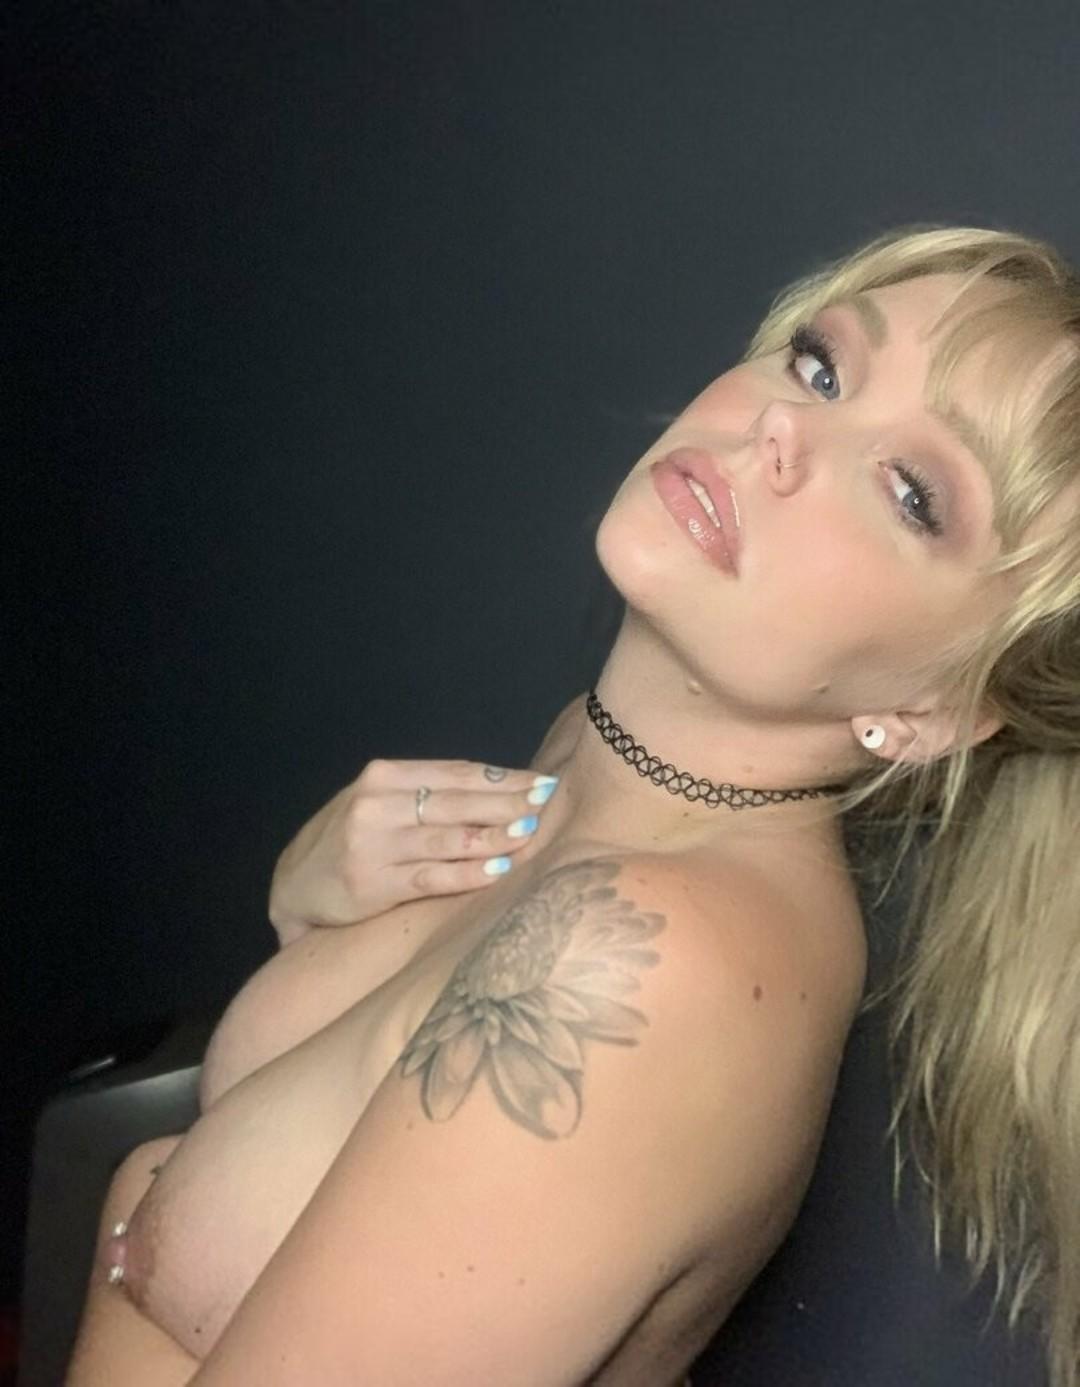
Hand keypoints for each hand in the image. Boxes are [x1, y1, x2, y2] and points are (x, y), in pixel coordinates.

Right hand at [267, 759, 559, 944]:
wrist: (294, 887)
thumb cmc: (351, 840)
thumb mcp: (380, 803)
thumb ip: (428, 794)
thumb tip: (503, 788)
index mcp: (384, 776)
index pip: (456, 772)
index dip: (503, 777)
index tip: (542, 782)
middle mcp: (377, 804)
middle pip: (458, 801)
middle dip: (508, 803)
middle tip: (547, 805)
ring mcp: (373, 845)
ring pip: (449, 838)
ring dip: (495, 836)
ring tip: (530, 835)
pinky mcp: (373, 885)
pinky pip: (433, 877)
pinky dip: (469, 873)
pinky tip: (498, 870)